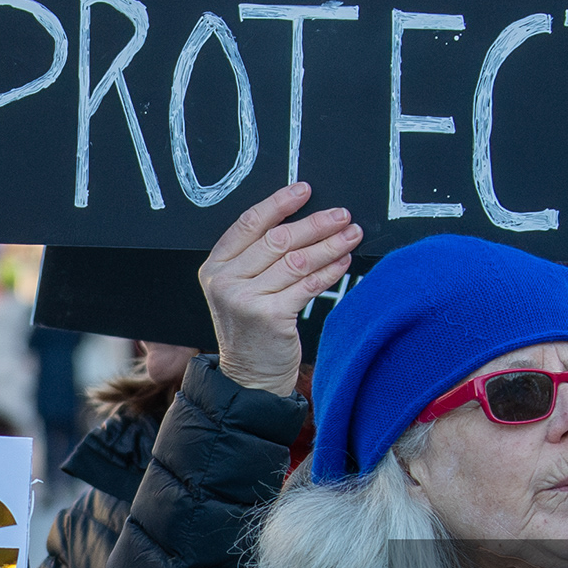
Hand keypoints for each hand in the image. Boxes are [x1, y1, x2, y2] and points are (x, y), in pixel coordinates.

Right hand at [198, 183, 360, 390]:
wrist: (250, 378)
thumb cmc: (252, 330)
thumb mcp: (242, 290)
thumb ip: (258, 258)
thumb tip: (303, 221)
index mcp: (215, 266)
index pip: (248, 223)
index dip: (279, 203)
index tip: (305, 190)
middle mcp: (225, 281)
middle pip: (277, 239)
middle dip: (315, 223)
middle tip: (342, 215)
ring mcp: (245, 299)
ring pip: (296, 260)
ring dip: (329, 244)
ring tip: (352, 234)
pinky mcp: (269, 316)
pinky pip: (307, 284)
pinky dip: (329, 270)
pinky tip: (344, 261)